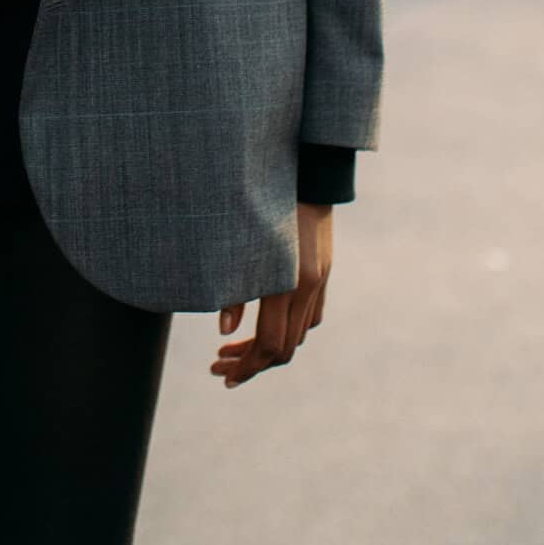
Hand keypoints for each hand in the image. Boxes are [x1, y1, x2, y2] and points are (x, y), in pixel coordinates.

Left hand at [209, 200, 332, 386]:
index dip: (246, 366)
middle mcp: (309, 286)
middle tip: (219, 368)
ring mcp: (320, 280)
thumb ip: (234, 287)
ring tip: (233, 349)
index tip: (221, 374)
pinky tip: (266, 324)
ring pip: (298, 333)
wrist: (309, 171)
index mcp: (289, 283)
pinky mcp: (324, 271)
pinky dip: (288, 328)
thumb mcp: (244, 240)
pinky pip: (310, 315)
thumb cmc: (266, 201)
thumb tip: (224, 331)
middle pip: (284, 347)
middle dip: (251, 364)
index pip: (269, 344)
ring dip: (267, 348)